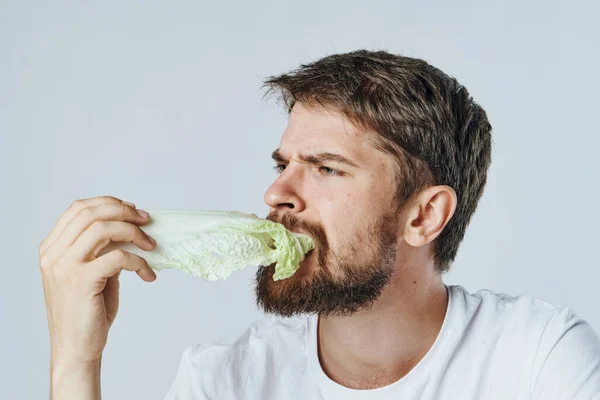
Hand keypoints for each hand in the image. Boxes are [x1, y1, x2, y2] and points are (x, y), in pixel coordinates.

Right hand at [39, 196, 156, 369]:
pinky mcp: (81, 281)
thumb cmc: (86, 313)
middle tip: (146, 221)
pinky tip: (148, 275)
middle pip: (91, 213)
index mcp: (51, 248)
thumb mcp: (91, 273)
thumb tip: (128, 230)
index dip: (108, 203)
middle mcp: (53, 254)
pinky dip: (139, 262)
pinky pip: (119, 257)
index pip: (78, 209)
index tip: (132, 210)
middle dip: (124, 212)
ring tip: (151, 245)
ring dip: (134, 233)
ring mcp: (64, 267)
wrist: (76, 349)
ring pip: (103, 229)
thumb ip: (101, 250)